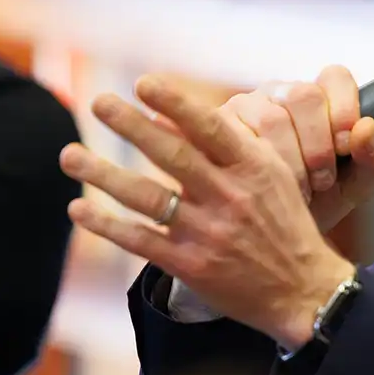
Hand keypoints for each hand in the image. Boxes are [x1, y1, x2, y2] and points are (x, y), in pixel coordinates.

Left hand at [59, 74, 357, 347]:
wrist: (304, 291)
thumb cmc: (286, 224)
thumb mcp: (275, 176)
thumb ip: (232, 145)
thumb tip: (178, 114)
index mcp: (254, 169)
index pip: (211, 128)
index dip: (177, 104)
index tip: (144, 82)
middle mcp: (230, 197)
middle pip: (173, 156)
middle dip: (132, 127)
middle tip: (99, 102)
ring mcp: (209, 232)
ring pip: (148, 197)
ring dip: (104, 175)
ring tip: (69, 155)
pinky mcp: (191, 265)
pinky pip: (141, 241)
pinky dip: (107, 225)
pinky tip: (79, 209)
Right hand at [224, 66, 373, 233]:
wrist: (274, 240)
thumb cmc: (318, 204)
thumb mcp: (354, 186)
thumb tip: (367, 128)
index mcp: (319, 99)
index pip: (335, 77)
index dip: (345, 108)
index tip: (346, 146)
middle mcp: (280, 94)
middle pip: (303, 95)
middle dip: (318, 143)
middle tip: (323, 179)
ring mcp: (245, 107)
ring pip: (271, 118)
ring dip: (291, 162)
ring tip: (299, 192)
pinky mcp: (216, 127)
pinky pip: (238, 137)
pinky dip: (259, 168)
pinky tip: (267, 190)